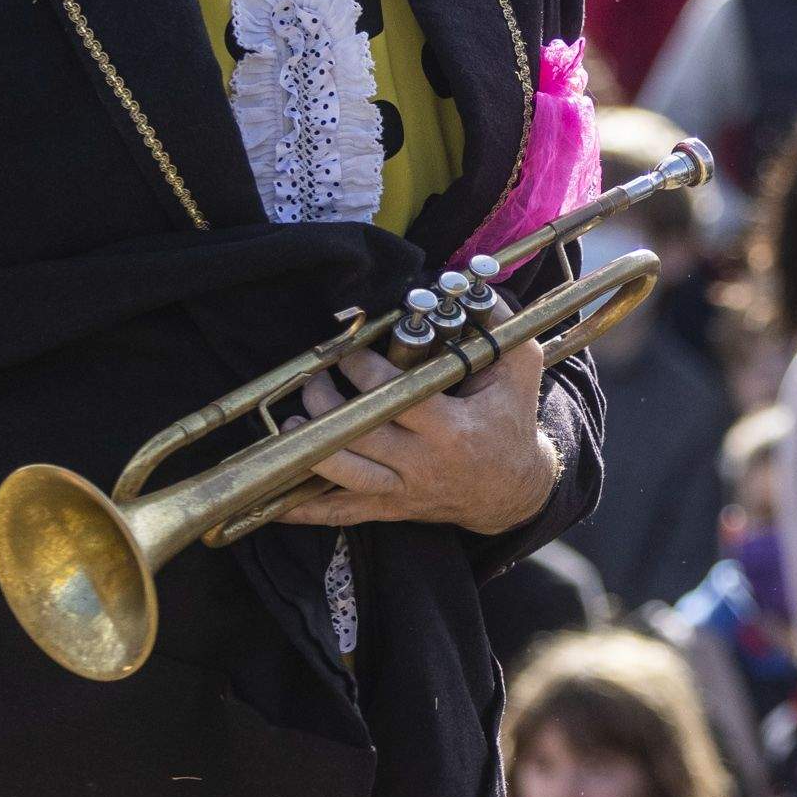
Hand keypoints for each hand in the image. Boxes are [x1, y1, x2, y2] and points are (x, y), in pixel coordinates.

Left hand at [277, 337, 558, 534]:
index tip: (349, 353)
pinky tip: (276, 505)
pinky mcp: (392, 508)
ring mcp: (405, 490)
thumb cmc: (512, 420)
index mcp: (452, 427)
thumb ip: (497, 324)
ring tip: (294, 422)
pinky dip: (307, 512)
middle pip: (360, 434)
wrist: (514, 489)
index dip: (363, 371)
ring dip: (311, 448)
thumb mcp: (520, 367)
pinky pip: (343, 514)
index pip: (395, 397)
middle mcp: (424, 463)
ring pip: (345, 475)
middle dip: (327, 403)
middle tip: (317, 379)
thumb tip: (470, 283)